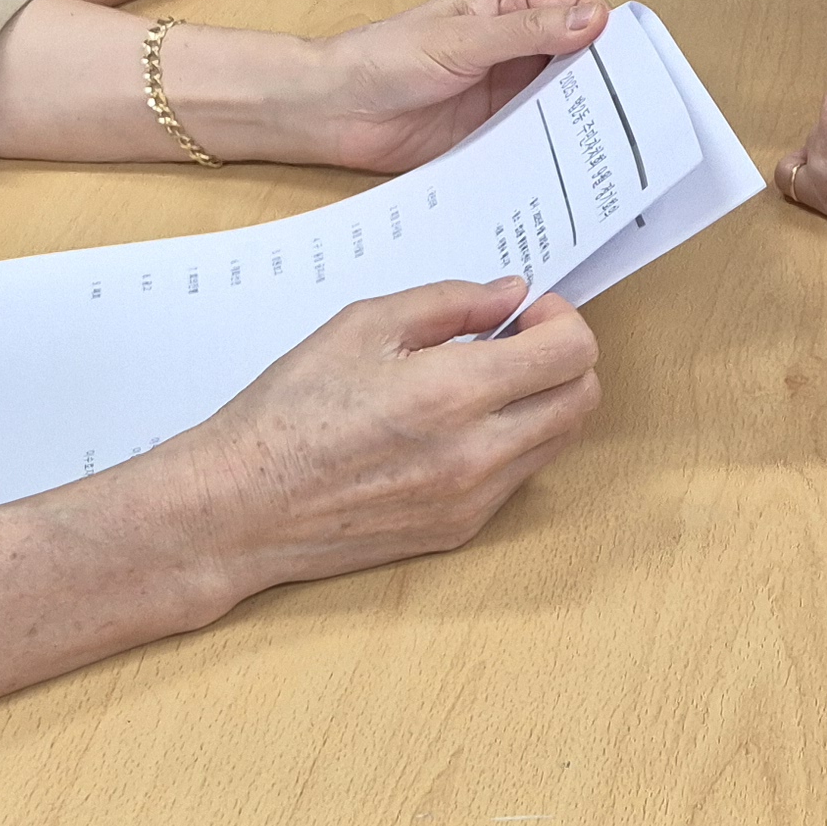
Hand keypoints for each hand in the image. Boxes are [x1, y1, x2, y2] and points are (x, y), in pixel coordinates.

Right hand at [166, 280, 601, 595]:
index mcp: (454, 393)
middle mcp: (477, 454)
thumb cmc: (289, 411)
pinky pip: (520, 475)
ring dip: (544, 400)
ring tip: (485, 380)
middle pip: (583, 398)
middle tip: (516, 340)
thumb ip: (448, 303)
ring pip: (560, 440)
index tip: (526, 312)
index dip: (560, 320)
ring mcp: (474, 500)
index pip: (571, 353)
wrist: (243, 508)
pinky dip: (512, 440)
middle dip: (565, 358)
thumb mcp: (361, 326)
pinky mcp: (461, 530)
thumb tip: (509, 295)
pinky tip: (459, 424)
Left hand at [304, 0, 610, 169]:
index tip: (636, 64)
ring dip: (582, 117)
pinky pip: (536, 137)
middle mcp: (515, 47)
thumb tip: (592, 19)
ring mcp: (507, 91)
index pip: (576, 13)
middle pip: (576, 60)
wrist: (335, 111)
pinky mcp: (495, 131)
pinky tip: (576, 165)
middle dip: (602, 81)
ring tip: (617, 143)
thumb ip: (527, 32)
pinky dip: (556, 147)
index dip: (607, 35)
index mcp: (509, 6)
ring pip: (561, 101)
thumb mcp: (462, 40)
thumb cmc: (386, 58)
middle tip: (637, 111)